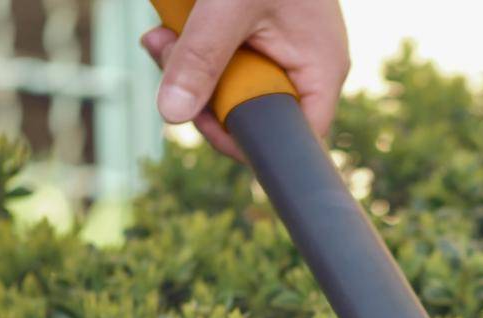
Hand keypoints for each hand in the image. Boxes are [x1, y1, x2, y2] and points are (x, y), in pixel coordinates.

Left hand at [141, 0, 349, 161]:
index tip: (198, 116)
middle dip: (202, 91)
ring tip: (162, 35)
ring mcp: (284, 52)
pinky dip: (194, 46)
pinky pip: (225, 57)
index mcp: (320, 71)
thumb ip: (201, 58)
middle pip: (252, 112)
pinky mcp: (260, 36)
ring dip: (189, 66)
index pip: (293, 137)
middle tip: (164, 55)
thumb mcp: (228, 5)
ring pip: (231, 85)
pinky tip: (172, 24)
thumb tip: (172, 114)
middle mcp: (306, 68)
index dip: (245, 139)